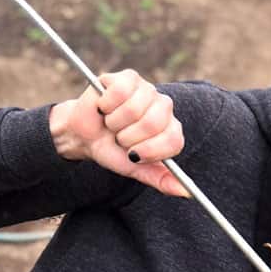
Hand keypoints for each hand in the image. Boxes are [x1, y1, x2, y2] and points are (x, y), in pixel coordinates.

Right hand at [49, 69, 187, 196]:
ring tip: (111, 123)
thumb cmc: (113, 150)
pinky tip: (105, 106)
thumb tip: (186, 194)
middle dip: (129, 137)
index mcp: (170, 129)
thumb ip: (161, 179)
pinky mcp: (129, 77)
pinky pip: (120, 92)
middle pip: (153, 123)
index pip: (174, 140)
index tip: (133, 155)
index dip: (151, 151)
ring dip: (115, 122)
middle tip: (120, 137)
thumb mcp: (136, 169)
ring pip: (133, 108)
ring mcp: (147, 90)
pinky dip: (106, 104)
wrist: (84, 136)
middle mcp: (163, 107)